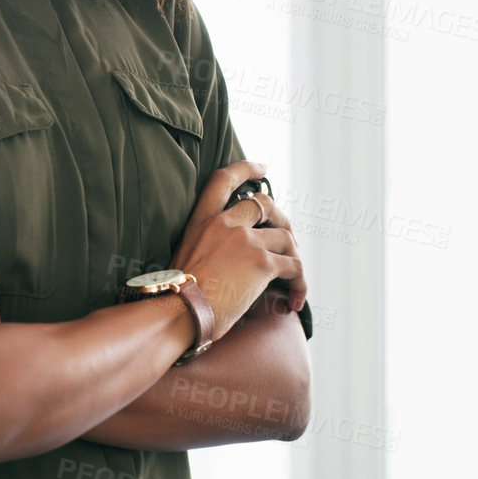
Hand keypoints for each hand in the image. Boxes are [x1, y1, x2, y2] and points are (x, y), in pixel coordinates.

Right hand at [169, 161, 304, 337]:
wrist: (178, 310)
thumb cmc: (177, 294)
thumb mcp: (185, 257)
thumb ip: (208, 246)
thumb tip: (228, 261)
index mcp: (201, 220)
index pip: (224, 179)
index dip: (245, 169)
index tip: (263, 168)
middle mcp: (224, 223)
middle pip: (265, 204)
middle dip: (283, 220)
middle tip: (289, 243)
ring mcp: (245, 240)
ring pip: (286, 238)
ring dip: (294, 259)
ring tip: (292, 281)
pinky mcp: (262, 262)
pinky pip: (295, 267)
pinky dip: (300, 285)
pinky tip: (294, 301)